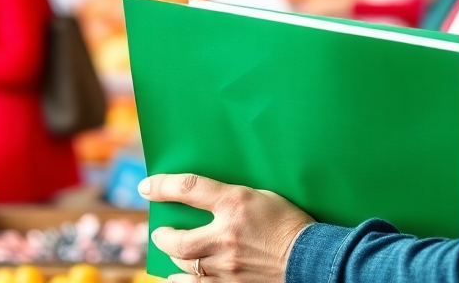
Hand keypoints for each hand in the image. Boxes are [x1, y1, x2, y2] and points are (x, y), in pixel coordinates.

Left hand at [140, 174, 313, 282]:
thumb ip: (231, 197)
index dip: (162, 186)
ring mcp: (228, 264)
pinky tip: (179, 277)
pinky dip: (184, 281)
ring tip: (175, 252)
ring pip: (184, 264)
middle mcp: (226, 234)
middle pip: (176, 238)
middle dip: (162, 236)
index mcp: (235, 203)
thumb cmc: (289, 221)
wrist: (311, 257)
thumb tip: (201, 197)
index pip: (188, 188)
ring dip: (175, 257)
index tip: (147, 187)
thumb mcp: (261, 196)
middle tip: (160, 233)